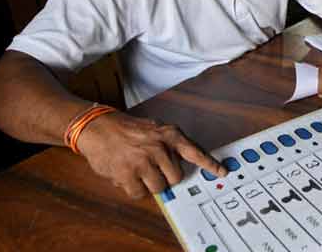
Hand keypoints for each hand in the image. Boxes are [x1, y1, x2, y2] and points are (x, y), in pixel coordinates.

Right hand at [76, 111, 225, 198]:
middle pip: (176, 177)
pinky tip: (127, 175)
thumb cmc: (128, 130)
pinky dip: (134, 189)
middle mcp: (159, 147)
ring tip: (138, 170)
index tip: (223, 171)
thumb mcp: (155, 129)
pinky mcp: (127, 174)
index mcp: (168, 134)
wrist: (99, 127)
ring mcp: (143, 161)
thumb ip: (171, 145)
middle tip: (153, 168)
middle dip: (166, 177)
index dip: (210, 163)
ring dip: (149, 184)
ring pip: (159, 187)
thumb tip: (185, 165)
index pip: (195, 151)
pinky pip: (139, 193)